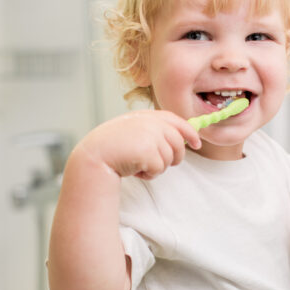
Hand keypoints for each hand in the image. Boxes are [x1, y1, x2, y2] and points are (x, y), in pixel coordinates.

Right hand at [80, 109, 201, 179]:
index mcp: (146, 115)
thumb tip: (180, 140)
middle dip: (175, 157)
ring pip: (170, 158)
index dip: (189, 133)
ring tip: (137, 164)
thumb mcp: (132, 131)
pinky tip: (134, 170)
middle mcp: (151, 122)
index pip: (176, 121)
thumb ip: (153, 130)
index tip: (196, 143)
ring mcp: (151, 135)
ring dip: (156, 167)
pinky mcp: (149, 151)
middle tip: (157, 164)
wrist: (94, 156)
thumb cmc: (111, 147)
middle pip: (179, 143)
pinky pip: (160, 168)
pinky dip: (149, 174)